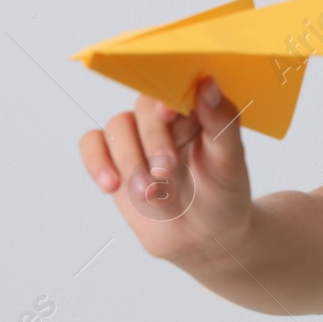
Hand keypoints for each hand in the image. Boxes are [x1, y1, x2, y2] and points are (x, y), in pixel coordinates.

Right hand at [79, 77, 251, 265]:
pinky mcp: (114, 159)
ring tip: (152, 195)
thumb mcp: (230, 161)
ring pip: (117, 128)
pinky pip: (92, 144)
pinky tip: (110, 184)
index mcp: (195, 109)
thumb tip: (208, 84)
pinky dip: (96, 161)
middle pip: (143, 108)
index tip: (168, 113)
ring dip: (131, 162)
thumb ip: (222, 122)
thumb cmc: (222, 195)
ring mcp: (136, 137)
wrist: (203, 237)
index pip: (176, 87)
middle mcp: (162, 118)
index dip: (167, 97)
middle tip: (166, 172)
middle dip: (152, 141)